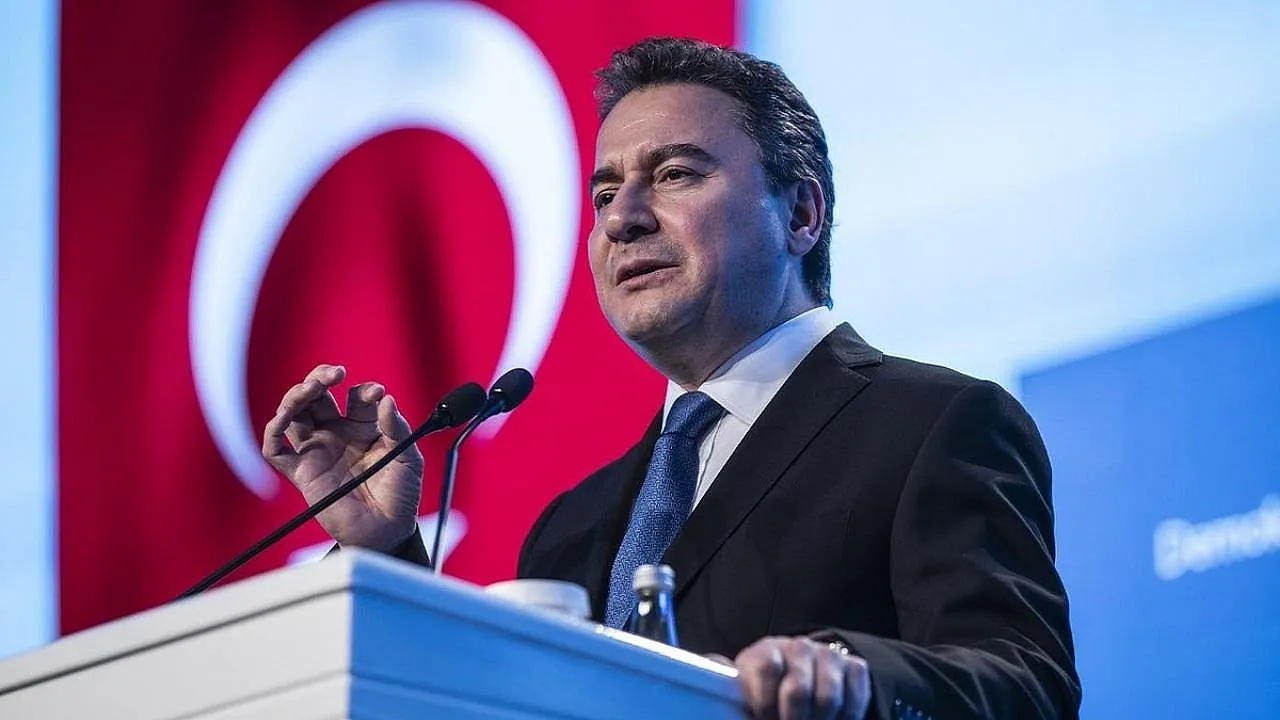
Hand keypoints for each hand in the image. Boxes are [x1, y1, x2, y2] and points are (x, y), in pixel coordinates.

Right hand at [262, 364, 422, 551]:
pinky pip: (276, 450)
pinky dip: (273, 431)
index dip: (364, 390)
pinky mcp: (302, 472)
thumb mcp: (408, 458)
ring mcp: (317, 451)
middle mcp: (337, 434)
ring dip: (296, 395)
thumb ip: (397, 428)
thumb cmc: (400, 495)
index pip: (355, 396)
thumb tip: (386, 400)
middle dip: (321, 378)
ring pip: (294, 414)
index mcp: (364, 427)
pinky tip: (283, 417)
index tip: (376, 394)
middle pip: (317, 396)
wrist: (388, 531)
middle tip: (334, 374)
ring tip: (311, 388)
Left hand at [735, 636, 871, 719]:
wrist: (800, 672)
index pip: (767, 669)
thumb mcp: (743, 684)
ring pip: (829, 699)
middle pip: (798, 691)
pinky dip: (845, 718)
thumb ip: (723, 678)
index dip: (764, 704)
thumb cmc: (765, 687)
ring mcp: (828, 656)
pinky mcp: (854, 667)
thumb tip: (707, 664)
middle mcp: (798, 647)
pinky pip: (855, 699)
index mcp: (766, 652)